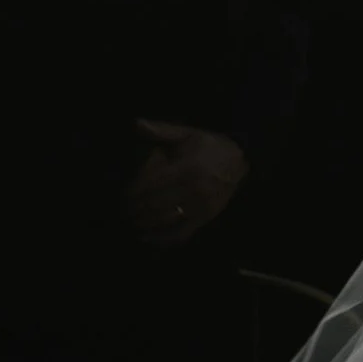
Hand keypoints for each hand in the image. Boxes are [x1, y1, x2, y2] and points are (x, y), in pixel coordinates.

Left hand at [125, 120, 248, 246]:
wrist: (240, 160)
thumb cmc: (210, 146)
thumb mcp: (188, 134)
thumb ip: (162, 130)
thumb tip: (136, 123)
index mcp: (187, 167)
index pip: (151, 184)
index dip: (132, 192)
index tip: (122, 196)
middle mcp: (194, 189)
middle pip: (154, 204)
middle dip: (134, 210)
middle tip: (122, 211)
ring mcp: (201, 205)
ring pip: (164, 220)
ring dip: (143, 224)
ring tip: (131, 222)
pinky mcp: (206, 217)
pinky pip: (181, 233)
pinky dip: (162, 238)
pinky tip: (148, 237)